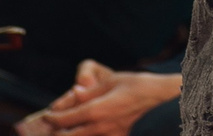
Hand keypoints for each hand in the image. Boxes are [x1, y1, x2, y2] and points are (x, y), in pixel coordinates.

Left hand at [16, 59, 179, 135]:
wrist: (167, 103)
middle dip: (54, 133)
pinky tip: (84, 131)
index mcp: (95, 111)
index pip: (62, 120)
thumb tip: (72, 94)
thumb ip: (90, 90)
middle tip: (46, 127)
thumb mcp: (113, 82)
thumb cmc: (142, 88)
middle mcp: (99, 129)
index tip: (45, 115)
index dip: (50, 118)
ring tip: (62, 131)